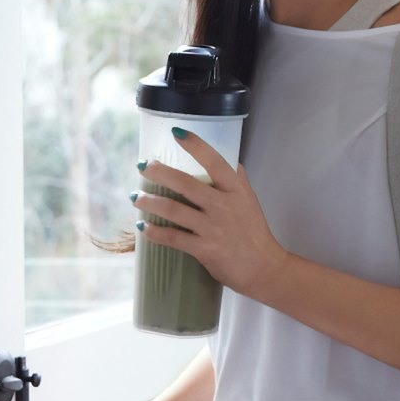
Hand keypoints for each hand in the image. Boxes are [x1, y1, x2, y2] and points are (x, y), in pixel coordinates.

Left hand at [134, 127, 288, 298]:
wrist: (264, 267)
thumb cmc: (255, 232)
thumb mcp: (250, 200)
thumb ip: (238, 179)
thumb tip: (229, 159)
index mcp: (236, 190)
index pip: (215, 161)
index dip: (196, 145)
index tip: (176, 133)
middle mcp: (224, 206)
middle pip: (185, 183)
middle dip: (159, 172)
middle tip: (143, 166)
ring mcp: (213, 228)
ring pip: (173, 210)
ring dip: (149, 202)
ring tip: (135, 197)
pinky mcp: (204, 249)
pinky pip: (173, 238)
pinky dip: (154, 232)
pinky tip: (143, 226)